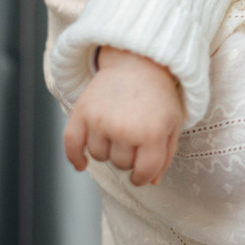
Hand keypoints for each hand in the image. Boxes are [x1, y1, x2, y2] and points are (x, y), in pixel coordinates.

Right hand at [61, 47, 184, 185]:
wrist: (138, 62)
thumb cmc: (159, 96)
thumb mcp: (173, 123)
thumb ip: (165, 155)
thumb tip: (151, 182)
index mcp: (152, 134)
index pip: (144, 173)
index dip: (142, 177)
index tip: (141, 173)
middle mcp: (124, 129)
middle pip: (120, 165)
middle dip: (128, 157)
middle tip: (133, 137)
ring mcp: (101, 121)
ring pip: (99, 157)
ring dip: (107, 151)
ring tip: (117, 131)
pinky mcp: (82, 112)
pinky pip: (71, 145)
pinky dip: (75, 158)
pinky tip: (82, 164)